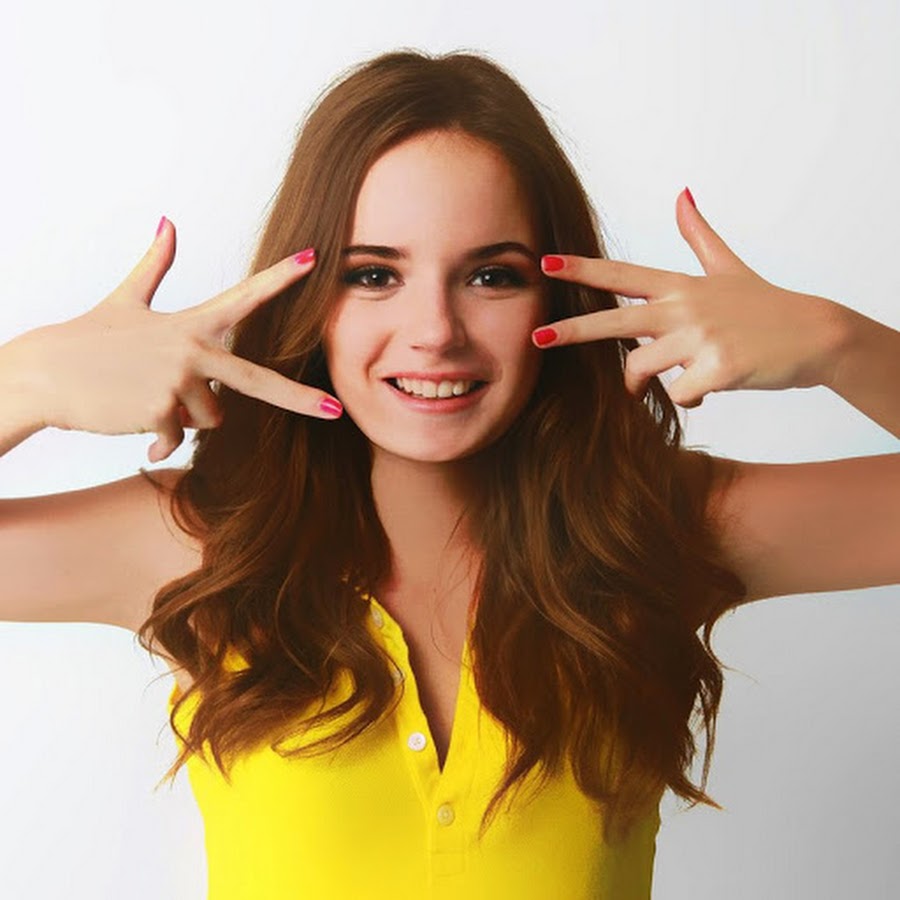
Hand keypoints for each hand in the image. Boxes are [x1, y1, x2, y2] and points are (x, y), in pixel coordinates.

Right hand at [18, 218, 341, 461]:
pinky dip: (159, 441)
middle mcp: (192, 349)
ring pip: (210, 418)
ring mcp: (177, 380)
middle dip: (300, 400)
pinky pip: (178, 439)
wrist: (44, 374)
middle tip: (336, 411)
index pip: (245, 296)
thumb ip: (155, 265)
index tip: (315, 257)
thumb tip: (168, 222)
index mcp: (191, 323)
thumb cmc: (87, 340)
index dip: (280, 276)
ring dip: (185, 418)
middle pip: (258, 381)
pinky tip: (136, 427)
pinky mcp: (160, 409)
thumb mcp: (126, 300)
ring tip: (149, 399)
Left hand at [532, 189, 846, 407]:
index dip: (583, 268)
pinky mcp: (719, 368)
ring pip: (643, 368)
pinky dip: (688, 400)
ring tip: (677, 380)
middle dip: (573, 330)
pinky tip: (708, 392)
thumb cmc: (766, 305)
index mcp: (682, 285)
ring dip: (647, 384)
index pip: (623, 274)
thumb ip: (699, 235)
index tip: (546, 262)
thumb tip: (682, 193)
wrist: (816, 334)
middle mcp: (686, 307)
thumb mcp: (729, 267)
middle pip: (616, 320)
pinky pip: (678, 395)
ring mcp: (702, 337)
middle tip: (537, 338)